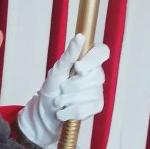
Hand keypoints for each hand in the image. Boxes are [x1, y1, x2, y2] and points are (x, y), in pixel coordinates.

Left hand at [17, 34, 109, 148]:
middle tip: (61, 89)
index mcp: (88, 61)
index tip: (77, 68)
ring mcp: (98, 91)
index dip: (92, 61)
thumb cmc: (53, 87)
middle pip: (94, 77)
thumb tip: (80, 36)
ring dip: (66, 100)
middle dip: (71, 86)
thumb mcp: (57, 70)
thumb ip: (69, 55)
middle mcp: (97, 75)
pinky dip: (69, 112)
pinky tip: (63, 111)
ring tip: (59, 101)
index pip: (102, 52)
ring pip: (89, 94)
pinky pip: (85, 109)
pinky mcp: (96, 107)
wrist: (47, 110)